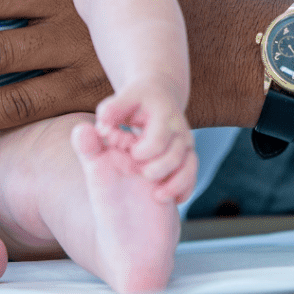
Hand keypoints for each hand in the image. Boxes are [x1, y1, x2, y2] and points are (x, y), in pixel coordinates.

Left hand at [95, 79, 196, 203]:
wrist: (159, 94)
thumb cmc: (133, 102)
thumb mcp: (120, 101)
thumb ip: (109, 113)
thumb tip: (100, 128)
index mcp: (162, 114)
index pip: (158, 140)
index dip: (144, 152)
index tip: (131, 154)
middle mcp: (178, 128)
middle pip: (175, 156)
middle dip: (158, 170)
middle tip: (141, 174)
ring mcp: (186, 141)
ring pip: (189, 165)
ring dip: (174, 184)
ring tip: (157, 195)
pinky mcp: (188, 152)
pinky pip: (193, 173)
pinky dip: (185, 188)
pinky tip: (173, 200)